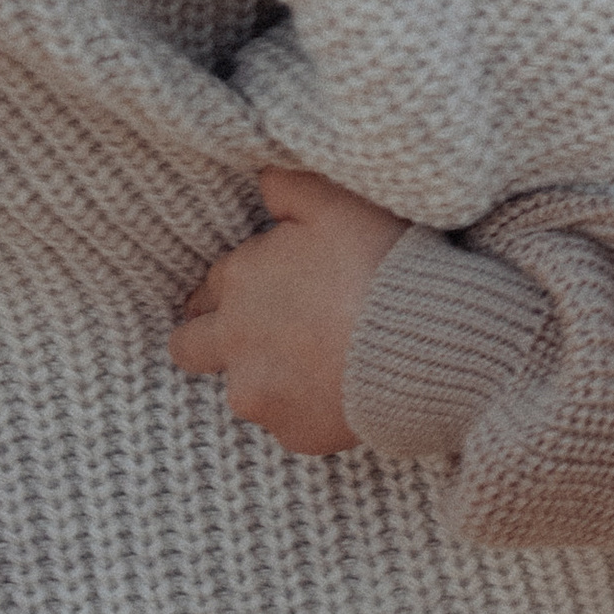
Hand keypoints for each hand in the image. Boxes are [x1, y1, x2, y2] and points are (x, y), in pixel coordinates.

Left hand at [168, 163, 408, 456]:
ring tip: (321, 359)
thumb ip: (288, 185)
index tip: (265, 286)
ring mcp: (260, 396)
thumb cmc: (380, 263)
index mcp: (240, 281)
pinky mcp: (293, 435)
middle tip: (265, 331)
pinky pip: (289, 424)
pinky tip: (345, 388)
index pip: (209, 287)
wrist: (425, 342)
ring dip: (268, 376)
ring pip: (244, 389)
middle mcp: (234, 343)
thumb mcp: (337, 201)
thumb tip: (263, 179)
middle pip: (188, 347)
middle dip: (213, 339)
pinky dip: (309, 409)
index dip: (236, 286)